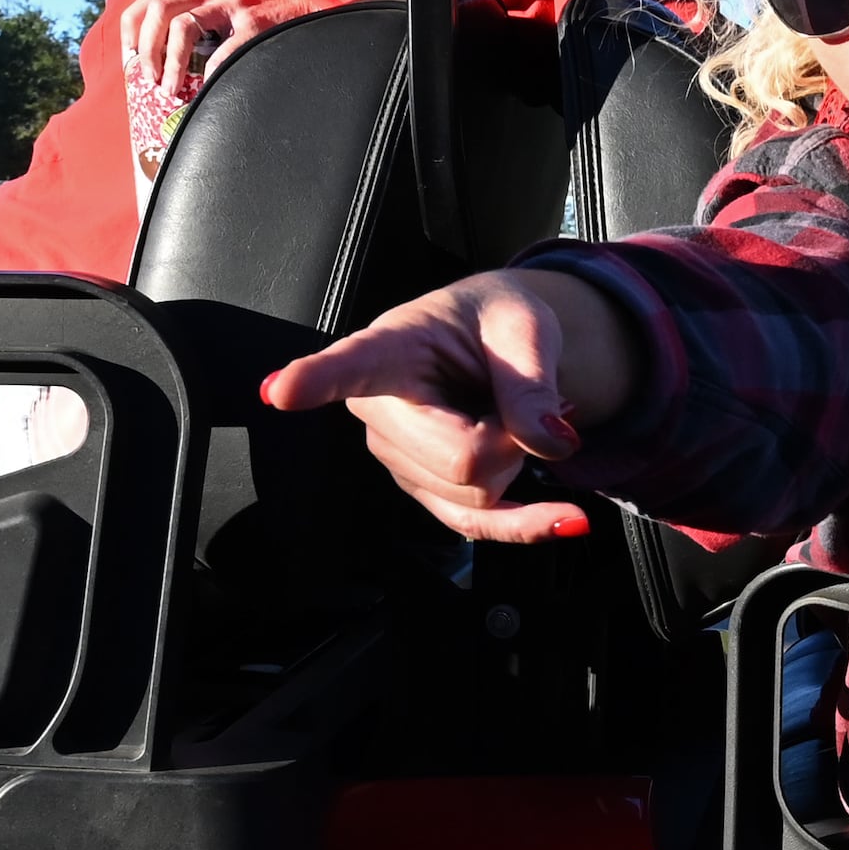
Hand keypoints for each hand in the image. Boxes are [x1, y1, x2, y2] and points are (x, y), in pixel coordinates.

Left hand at [116, 0, 272, 114]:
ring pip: (183, 25)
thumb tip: (162, 39)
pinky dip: (210, 72)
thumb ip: (197, 19)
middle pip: (159, 8)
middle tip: (150, 80)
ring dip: (170, 61)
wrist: (313, 6)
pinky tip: (208, 89)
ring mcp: (235, 8)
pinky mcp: (257, 25)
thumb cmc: (270, 19)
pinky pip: (224, 50)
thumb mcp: (228, 12)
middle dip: (147, 47)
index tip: (130, 57)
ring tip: (171, 90)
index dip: (133, 26)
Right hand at [259, 268, 638, 542]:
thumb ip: (531, 382)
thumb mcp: (525, 328)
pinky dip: (529, 523)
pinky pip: (479, 526)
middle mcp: (380, 409)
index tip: (279, 391)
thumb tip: (550, 442)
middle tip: (517, 399)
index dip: (315, 380)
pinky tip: (569, 518)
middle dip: (512, 441)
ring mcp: (399, 458)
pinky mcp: (427, 491)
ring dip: (515, 463)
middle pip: (459, 462)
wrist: (498, 344)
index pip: (351, 365)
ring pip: (476, 495)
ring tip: (503, 416)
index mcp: (392, 347)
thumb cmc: (496, 323)